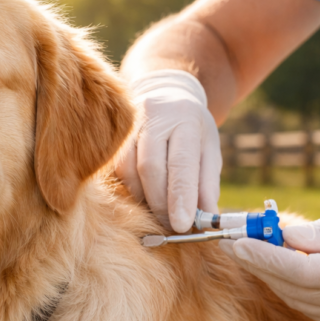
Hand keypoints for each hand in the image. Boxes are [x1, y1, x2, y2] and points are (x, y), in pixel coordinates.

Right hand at [116, 69, 221, 232]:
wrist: (162, 94)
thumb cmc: (190, 130)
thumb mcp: (208, 149)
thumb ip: (207, 184)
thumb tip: (207, 219)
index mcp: (184, 118)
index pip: (181, 162)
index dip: (180, 196)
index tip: (181, 225)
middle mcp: (153, 115)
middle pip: (150, 168)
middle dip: (160, 203)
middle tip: (170, 226)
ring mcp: (127, 123)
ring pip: (128, 170)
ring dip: (142, 199)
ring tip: (157, 213)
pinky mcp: (111, 133)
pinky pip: (115, 168)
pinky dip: (129, 189)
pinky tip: (141, 197)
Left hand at [219, 203, 319, 320]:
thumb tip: (284, 236)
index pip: (307, 271)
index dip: (268, 258)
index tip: (237, 243)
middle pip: (296, 287)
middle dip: (260, 263)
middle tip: (231, 240)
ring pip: (298, 299)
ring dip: (271, 274)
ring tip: (250, 246)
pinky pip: (310, 306)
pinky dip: (290, 285)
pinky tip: (277, 264)